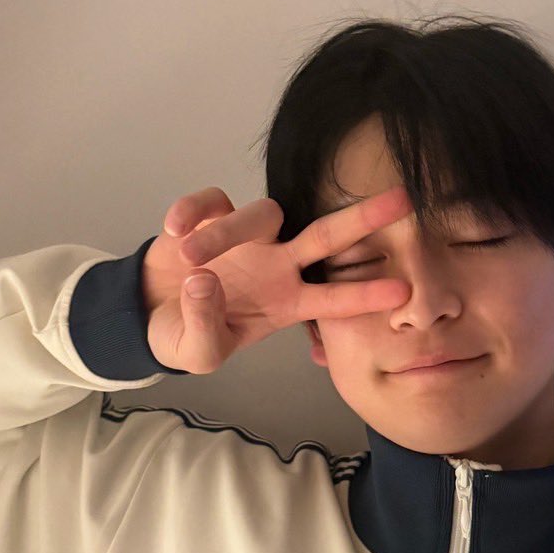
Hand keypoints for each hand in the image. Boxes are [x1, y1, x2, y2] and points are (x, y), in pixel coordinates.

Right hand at [141, 185, 414, 373]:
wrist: (151, 311)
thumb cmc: (189, 334)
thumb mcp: (198, 352)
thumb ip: (205, 326)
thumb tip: (204, 281)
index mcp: (286, 302)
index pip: (332, 298)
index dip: (364, 294)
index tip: (402, 293)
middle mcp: (277, 265)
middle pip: (325, 236)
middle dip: (362, 219)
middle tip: (401, 200)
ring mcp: (249, 238)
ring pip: (261, 216)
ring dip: (225, 233)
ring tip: (189, 259)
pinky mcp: (213, 216)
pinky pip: (214, 201)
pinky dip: (195, 210)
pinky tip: (175, 228)